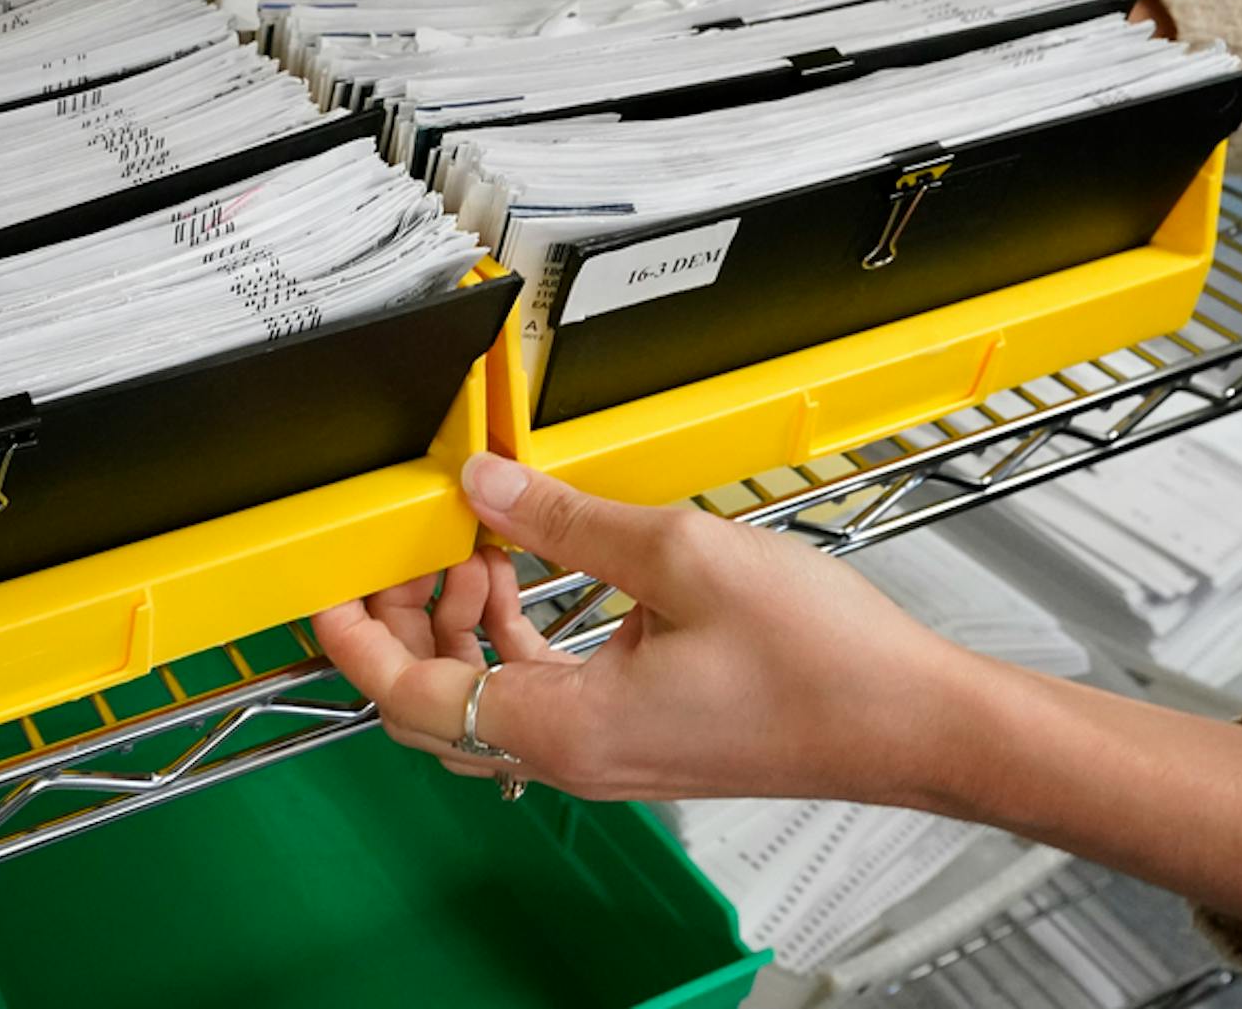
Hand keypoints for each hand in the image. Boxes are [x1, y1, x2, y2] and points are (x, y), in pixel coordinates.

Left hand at [311, 452, 981, 804]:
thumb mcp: (679, 558)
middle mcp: (573, 755)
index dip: (354, 640)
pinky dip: (513, 635)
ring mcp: (602, 750)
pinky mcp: (633, 733)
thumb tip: (487, 485)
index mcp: (566, 729)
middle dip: (405, 622)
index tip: (329, 589)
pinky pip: (537, 692)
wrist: (912, 720)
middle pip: (433, 704)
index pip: (408, 700)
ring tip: (481, 548)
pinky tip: (534, 575)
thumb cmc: (823, 666)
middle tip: (412, 548)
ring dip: (461, 625)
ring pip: (482, 698)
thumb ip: (566, 520)